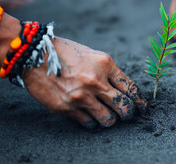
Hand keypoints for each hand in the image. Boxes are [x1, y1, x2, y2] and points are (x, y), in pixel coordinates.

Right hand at [22, 37, 146, 128]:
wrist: (34, 55)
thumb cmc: (65, 52)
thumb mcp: (93, 55)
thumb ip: (109, 72)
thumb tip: (123, 91)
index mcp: (105, 65)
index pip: (131, 88)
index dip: (139, 100)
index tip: (141, 106)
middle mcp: (96, 82)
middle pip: (124, 107)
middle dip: (129, 113)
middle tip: (128, 114)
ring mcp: (81, 97)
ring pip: (108, 120)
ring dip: (111, 120)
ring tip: (109, 117)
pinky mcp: (67, 108)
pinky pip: (88, 123)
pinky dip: (93, 122)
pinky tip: (91, 117)